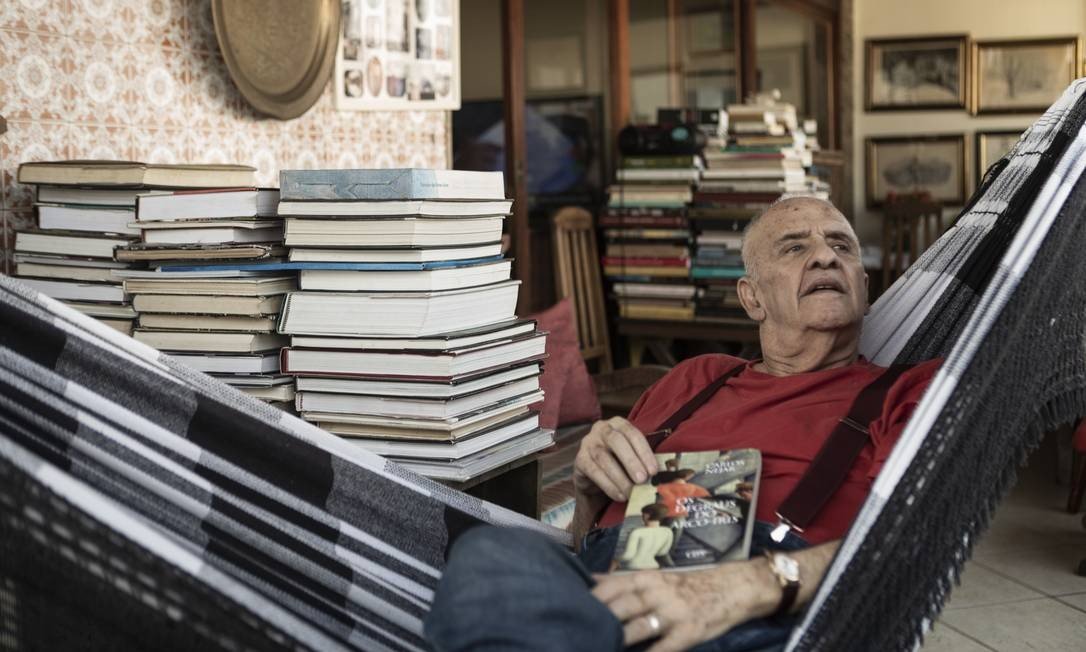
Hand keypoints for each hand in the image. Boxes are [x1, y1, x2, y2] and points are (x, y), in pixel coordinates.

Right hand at [572, 417, 658, 503]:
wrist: (595, 478)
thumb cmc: (620, 464)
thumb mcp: (633, 457)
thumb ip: (644, 461)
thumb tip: (661, 475)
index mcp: (618, 424)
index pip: (633, 433)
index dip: (644, 452)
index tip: (654, 471)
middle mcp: (601, 429)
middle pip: (616, 441)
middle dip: (631, 461)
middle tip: (642, 480)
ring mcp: (588, 443)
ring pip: (603, 457)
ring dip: (619, 477)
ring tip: (632, 492)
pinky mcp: (580, 459)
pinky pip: (593, 471)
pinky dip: (608, 485)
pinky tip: (619, 495)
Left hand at [591, 564, 764, 651]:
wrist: (733, 587)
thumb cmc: (689, 585)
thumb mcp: (656, 576)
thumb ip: (624, 581)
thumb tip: (591, 579)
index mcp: (647, 578)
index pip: (611, 587)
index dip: (591, 600)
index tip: (572, 610)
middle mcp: (657, 593)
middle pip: (620, 608)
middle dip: (600, 622)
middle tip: (579, 634)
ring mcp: (673, 614)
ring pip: (638, 628)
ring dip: (619, 639)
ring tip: (600, 647)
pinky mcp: (688, 633)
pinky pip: (663, 648)